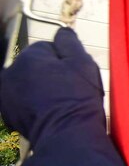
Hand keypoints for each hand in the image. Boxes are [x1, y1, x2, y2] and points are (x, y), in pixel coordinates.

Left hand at [0, 28, 103, 147]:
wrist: (67, 134)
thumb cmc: (78, 98)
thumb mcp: (82, 63)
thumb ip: (69, 41)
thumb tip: (62, 31)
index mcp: (29, 56)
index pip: (47, 48)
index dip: (64, 60)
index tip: (74, 76)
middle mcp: (10, 71)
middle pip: (34, 65)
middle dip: (48, 73)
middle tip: (67, 90)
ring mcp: (5, 93)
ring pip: (26, 82)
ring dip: (38, 87)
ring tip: (57, 102)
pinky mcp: (6, 112)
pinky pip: (20, 99)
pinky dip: (31, 102)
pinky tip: (46, 111)